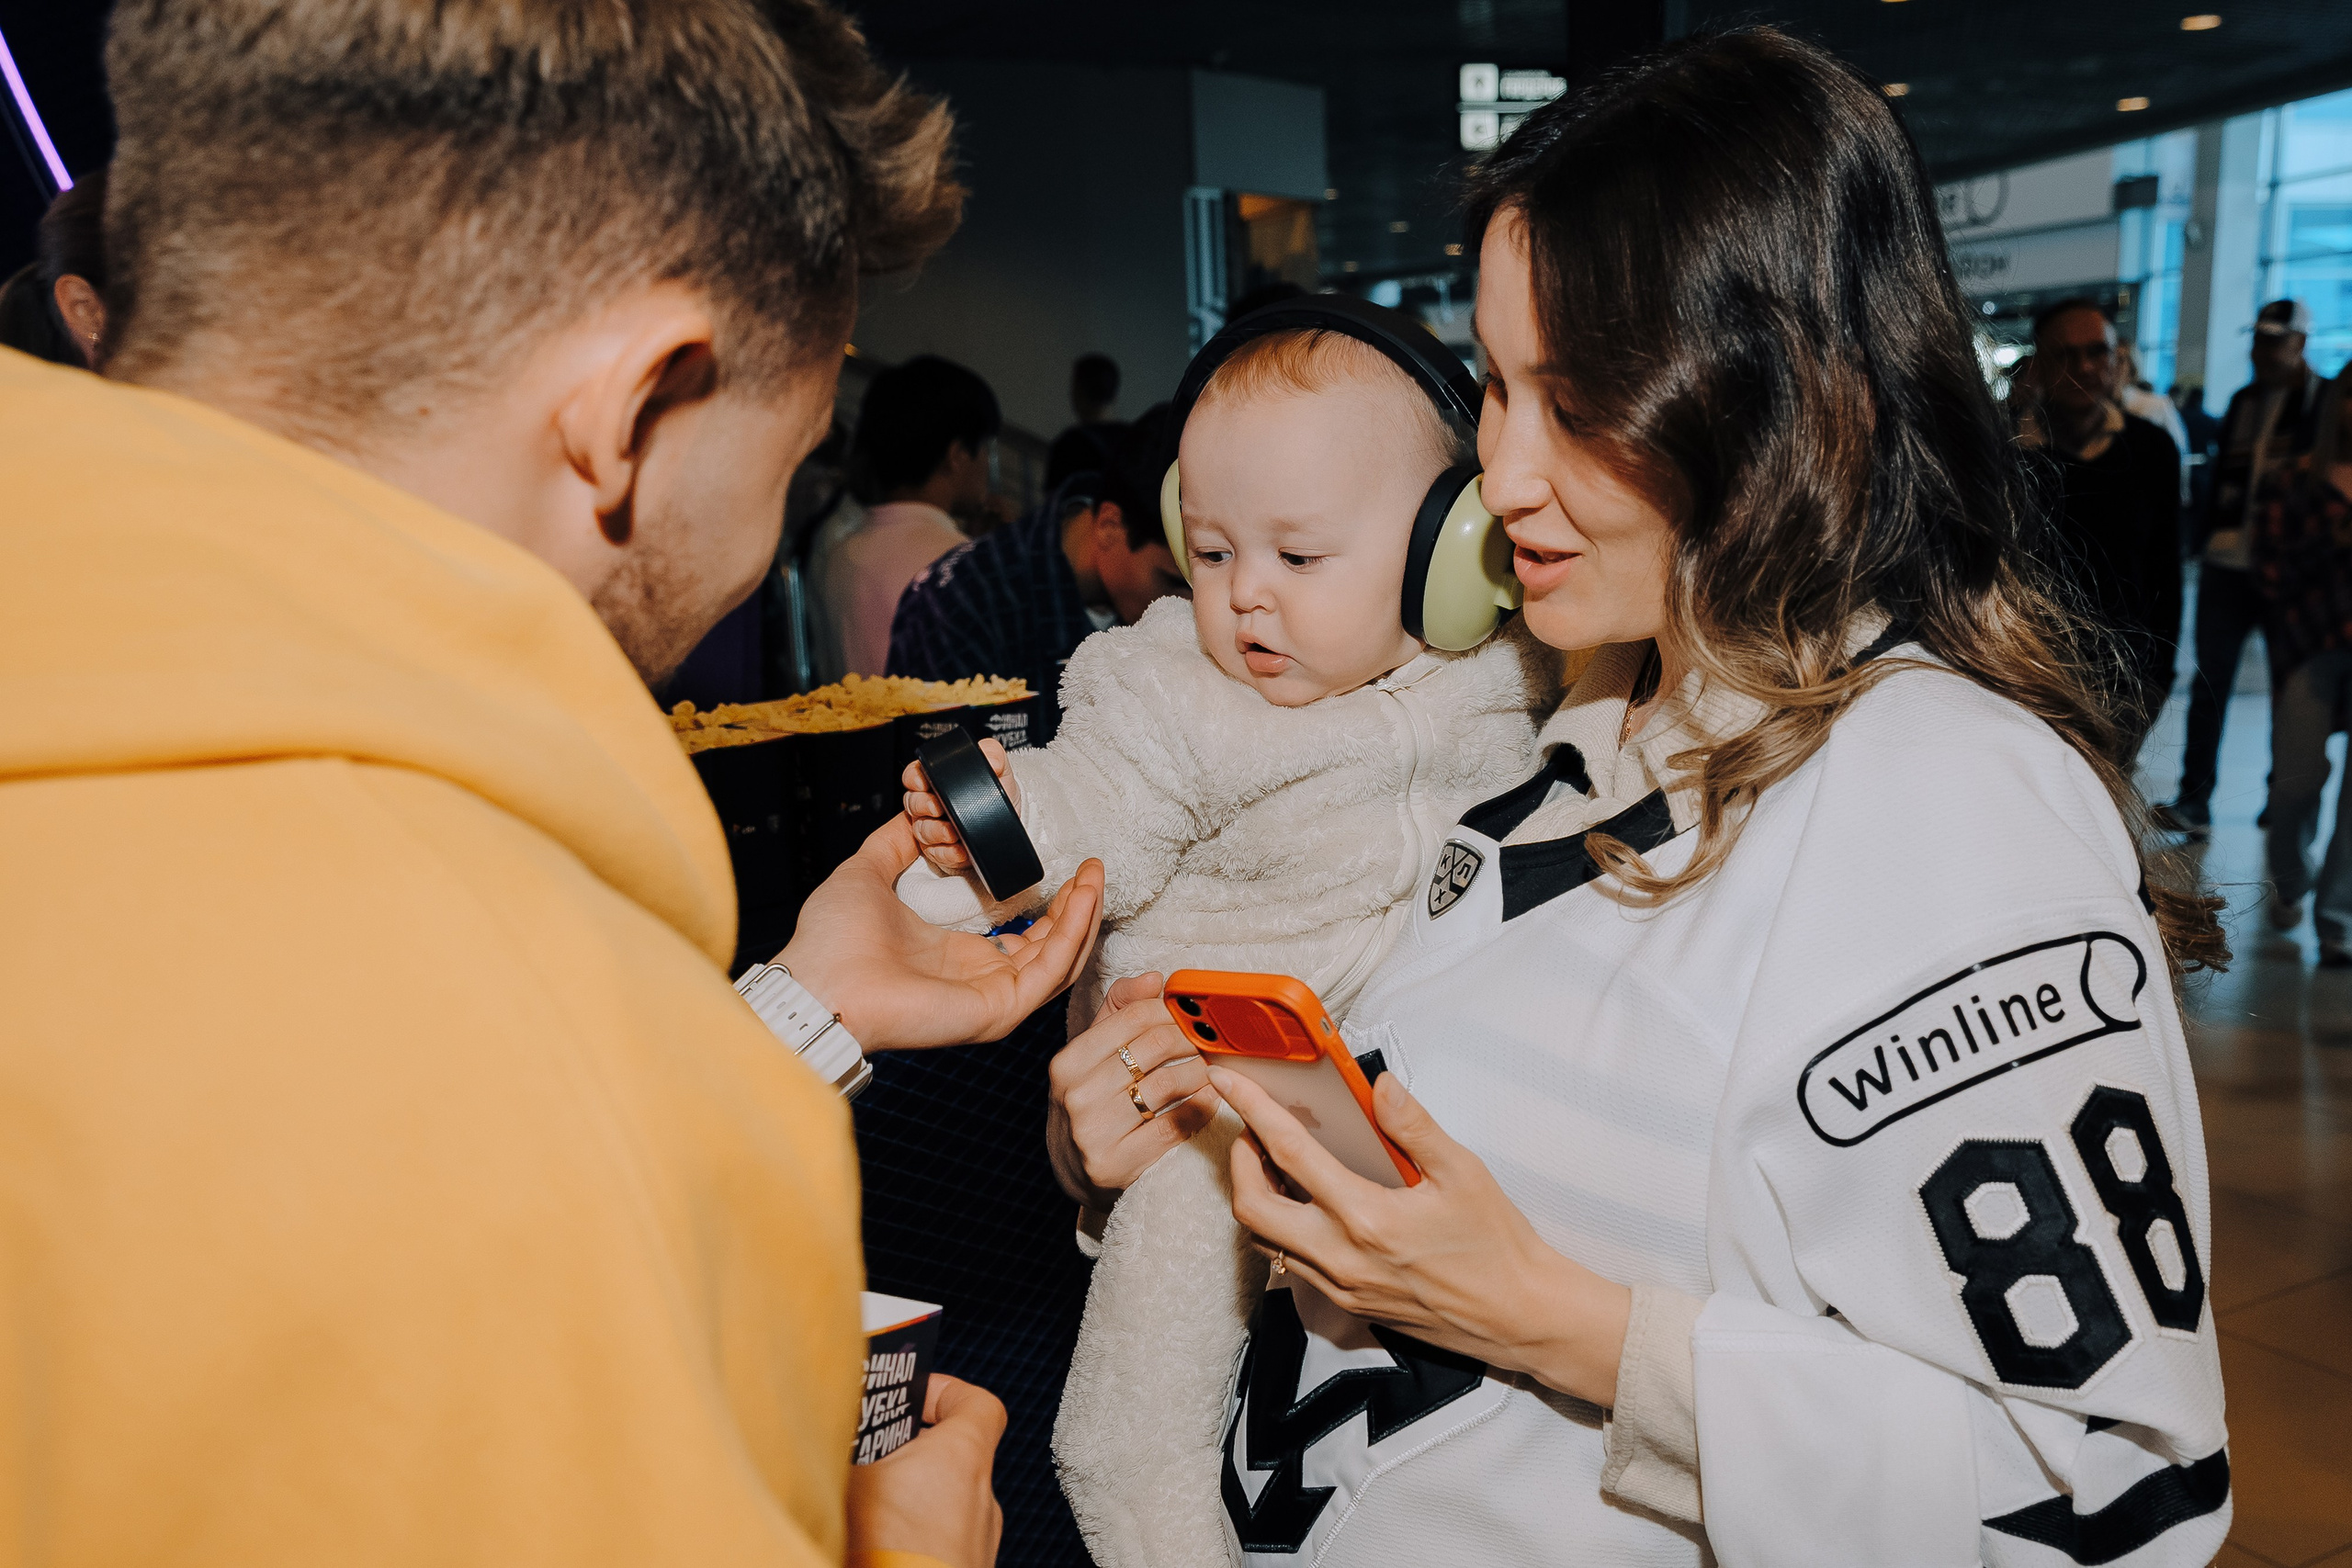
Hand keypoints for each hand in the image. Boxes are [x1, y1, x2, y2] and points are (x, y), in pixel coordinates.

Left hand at [778, 813, 1100, 1051]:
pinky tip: (1080, 895)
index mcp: (956, 957)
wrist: (817, 981)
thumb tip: (913, 814)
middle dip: (1077, 907)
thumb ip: (893, 843)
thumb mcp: (867, 872)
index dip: (1050, 905)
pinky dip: (1072, 930)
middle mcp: (981, 982)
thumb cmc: (831, 943)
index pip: (1023, 938)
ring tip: (1093, 876)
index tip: (1065, 870)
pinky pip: (1051, 969)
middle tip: (1091, 869)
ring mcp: (993, 999)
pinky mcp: (998, 1009)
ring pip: (1060, 960)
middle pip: (1052, 949)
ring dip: (1083, 915)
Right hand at [845, 1373, 1004, 1567]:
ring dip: (910, 1503)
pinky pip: (941, 1543)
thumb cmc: (889, 1549)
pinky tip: (878, 1546)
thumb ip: (851, 1445)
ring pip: (944, 1505)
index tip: (912, 1397)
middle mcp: (982, 1499)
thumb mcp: (853, 1478)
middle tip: (871, 1460)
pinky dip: (915, 1539)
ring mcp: (978, 1543)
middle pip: (954, 1457)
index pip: (980, 1405)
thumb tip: (828, 1426)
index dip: (946, 1393)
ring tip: (865, 1511)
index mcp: (965, 1458)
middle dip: (911, 1455)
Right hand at [902, 738, 1020, 872]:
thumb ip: (993, 756)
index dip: (914, 778)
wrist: (1007, 826)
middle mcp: (929, 803)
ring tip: (953, 832)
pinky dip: (948, 852)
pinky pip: (936, 853)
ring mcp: (931, 827)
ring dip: (936, 831)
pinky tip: (960, 850)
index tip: (923, 783)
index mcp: (937, 781)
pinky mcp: (939, 849)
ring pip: (921, 829)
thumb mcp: (999, 771)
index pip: (913, 775)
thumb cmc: (997, 795)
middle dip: (924, 805)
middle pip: (912, 802)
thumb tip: (992, 761)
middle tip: (938, 807)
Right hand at [1045, 973, 1220, 1208]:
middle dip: (1190, 1040)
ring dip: (1200, 1074)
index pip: (1135, 1016)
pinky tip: (1208, 1101)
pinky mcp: (1117, 1164)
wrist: (1076, 1171)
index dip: (1170, 1012)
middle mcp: (1076, 1095)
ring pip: (1169, 1084)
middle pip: (1156, 1045)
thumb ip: (1120, 1009)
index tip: (1187, 1019)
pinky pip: (1176, 1125)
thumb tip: (1154, 979)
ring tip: (1209, 1071)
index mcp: (1068, 1061)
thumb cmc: (1092, 1103)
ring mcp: (1094, 1132)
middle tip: (1208, 1043)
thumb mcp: (1093, 1054)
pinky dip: (1201, 1109)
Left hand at [1212, 1064, 1631, 1407]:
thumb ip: (1414, 1126)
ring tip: (1273, 1161)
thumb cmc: (1495, 1244)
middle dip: (1240, 1160)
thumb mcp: (1463, 1173)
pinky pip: (1290, 1263)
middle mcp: (1340, 1257)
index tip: (1229, 1080)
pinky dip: (1281, 1227)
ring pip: (1265, 1239)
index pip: (1289, 1154)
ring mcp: (1339, 1286)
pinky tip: (1305, 1204)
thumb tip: (1379, 1084)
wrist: (1518, 1315)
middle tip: (1253, 1129)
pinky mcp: (1346, 1304)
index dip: (1252, 1111)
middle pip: (1252, 1205)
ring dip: (1256, 1196)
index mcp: (1366, 1218)